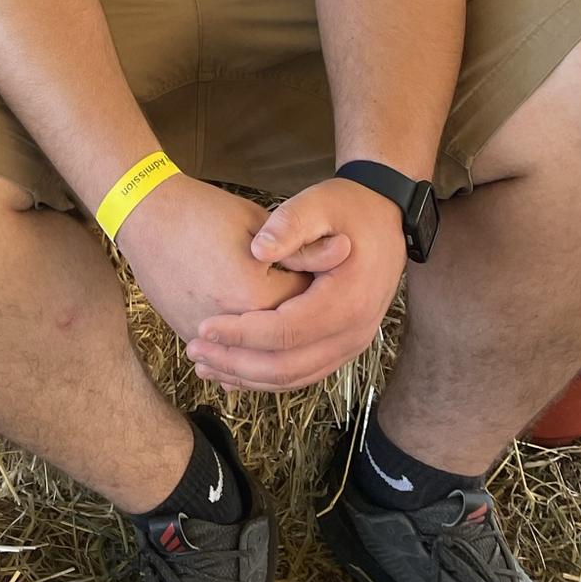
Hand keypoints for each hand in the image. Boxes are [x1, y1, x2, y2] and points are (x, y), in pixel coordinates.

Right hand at [118, 175, 331, 347]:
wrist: (144, 212)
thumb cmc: (202, 210)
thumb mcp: (257, 222)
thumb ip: (302, 246)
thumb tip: (345, 250)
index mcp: (254, 293)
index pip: (304, 309)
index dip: (319, 293)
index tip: (330, 281)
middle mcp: (229, 322)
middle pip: (281, 343)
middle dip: (303, 332)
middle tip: (320, 317)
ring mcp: (203, 331)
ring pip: (251, 359)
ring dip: (275, 356)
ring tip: (297, 346)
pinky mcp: (186, 331)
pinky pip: (224, 357)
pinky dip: (244, 359)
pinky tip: (258, 355)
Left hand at [184, 177, 406, 391]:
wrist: (384, 218)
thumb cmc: (347, 208)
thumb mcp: (318, 204)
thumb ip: (289, 225)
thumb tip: (257, 250)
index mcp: (344, 301)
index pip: (284, 332)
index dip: (241, 333)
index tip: (204, 327)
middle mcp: (352, 333)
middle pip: (287, 366)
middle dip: (237, 363)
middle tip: (195, 352)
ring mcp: (350, 344)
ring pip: (294, 377)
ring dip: (248, 377)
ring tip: (206, 364)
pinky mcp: (341, 345)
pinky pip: (302, 372)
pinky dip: (267, 376)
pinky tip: (235, 370)